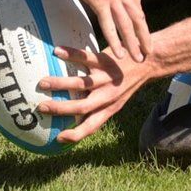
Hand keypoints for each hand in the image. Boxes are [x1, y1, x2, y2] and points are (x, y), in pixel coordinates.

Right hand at [38, 43, 158, 142]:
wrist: (149, 61)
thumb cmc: (128, 82)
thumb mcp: (117, 100)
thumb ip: (98, 107)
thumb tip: (73, 115)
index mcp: (109, 108)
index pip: (92, 126)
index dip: (76, 135)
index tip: (58, 139)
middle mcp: (107, 96)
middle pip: (81, 107)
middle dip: (60, 109)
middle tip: (40, 107)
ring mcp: (106, 79)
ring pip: (80, 84)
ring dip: (60, 84)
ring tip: (43, 82)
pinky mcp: (106, 61)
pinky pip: (85, 57)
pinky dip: (71, 54)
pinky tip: (56, 51)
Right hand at [59, 0, 148, 63]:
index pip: (137, 6)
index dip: (141, 22)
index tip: (144, 32)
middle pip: (138, 19)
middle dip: (144, 36)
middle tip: (149, 51)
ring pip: (127, 26)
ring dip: (133, 43)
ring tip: (138, 58)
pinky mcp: (100, 2)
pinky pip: (109, 26)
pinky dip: (115, 41)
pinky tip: (119, 53)